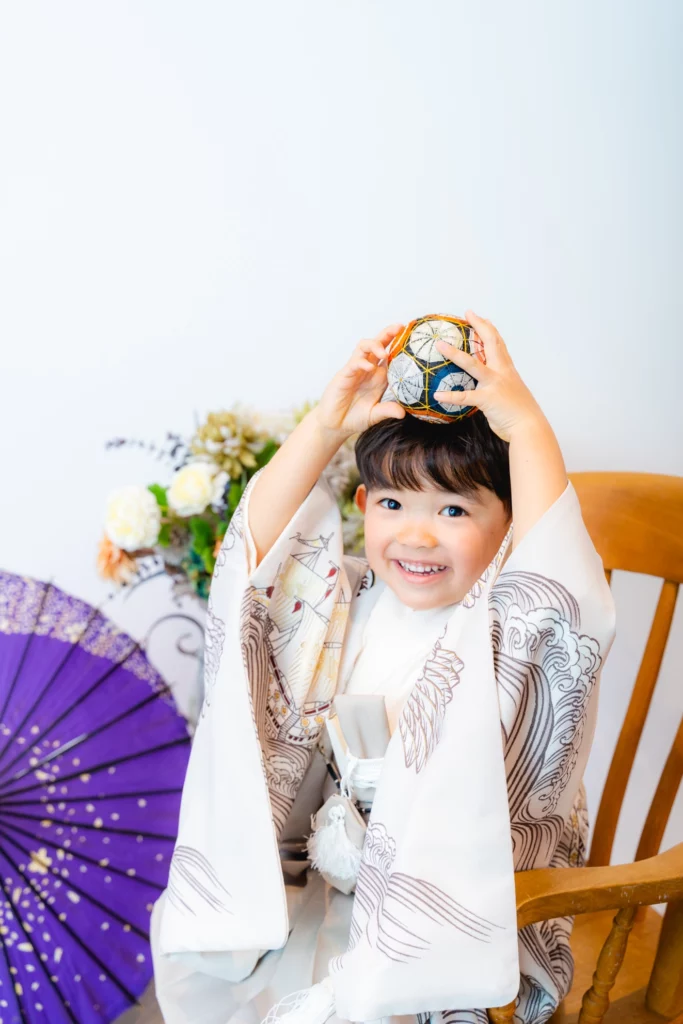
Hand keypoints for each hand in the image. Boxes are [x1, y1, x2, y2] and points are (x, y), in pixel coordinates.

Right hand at [314, 324, 406, 437]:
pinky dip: (361, 363)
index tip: (413, 338)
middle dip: (388, 334)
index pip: (391, 355)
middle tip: (400, 327)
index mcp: (379, 377)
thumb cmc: (354, 418)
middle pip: (378, 345)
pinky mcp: (344, 375)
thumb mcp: (374, 415)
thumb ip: (387, 411)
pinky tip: (368, 367)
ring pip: (364, 347)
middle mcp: (368, 370)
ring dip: (374, 345)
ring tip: (383, 352)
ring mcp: (355, 371)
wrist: (334, 426)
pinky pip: (353, 363)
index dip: (400, 345)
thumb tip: (403, 413)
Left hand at [433, 310, 542, 441]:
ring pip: (472, 364)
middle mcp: (502, 372)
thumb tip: (487, 387)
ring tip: (440, 345)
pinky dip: (450, 396)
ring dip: (454, 354)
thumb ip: (498, 386)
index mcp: (507, 370)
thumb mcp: (511, 392)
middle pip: (490, 343)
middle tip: (468, 314)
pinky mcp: (487, 399)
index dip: (490, 329)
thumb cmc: (519, 413)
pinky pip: (465, 397)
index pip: (499, 343)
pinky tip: (437, 395)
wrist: (529, 427)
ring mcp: (494, 384)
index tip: (482, 318)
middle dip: (479, 326)